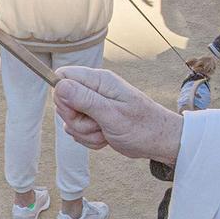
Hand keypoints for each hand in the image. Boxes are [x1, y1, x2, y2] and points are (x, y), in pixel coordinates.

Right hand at [53, 65, 182, 163]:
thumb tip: (60, 86)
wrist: (159, 141)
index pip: (62, 76)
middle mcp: (95, 89)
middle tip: (98, 124)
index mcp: (99, 80)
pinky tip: (106, 138)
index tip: (75, 111)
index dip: (61, 96)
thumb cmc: (142, 127)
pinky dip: (90, 139)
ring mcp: (94, 105)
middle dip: (76, 120)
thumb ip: (85, 100)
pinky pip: (78, 130)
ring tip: (106, 132)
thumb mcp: (112, 115)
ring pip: (70, 120)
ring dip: (85, 133)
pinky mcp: (95, 119)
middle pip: (63, 102)